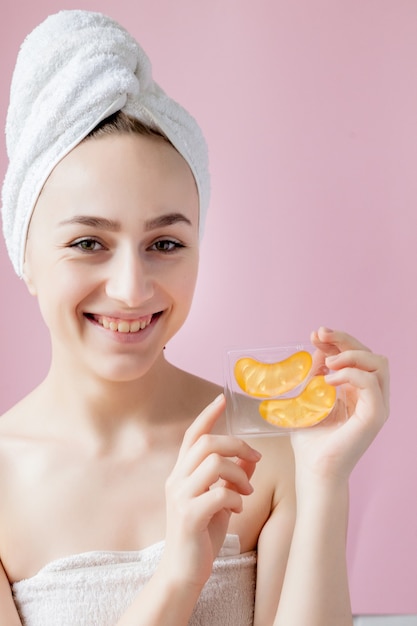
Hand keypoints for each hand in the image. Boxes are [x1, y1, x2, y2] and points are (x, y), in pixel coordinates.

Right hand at [160, 394, 260, 589]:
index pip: (193, 435)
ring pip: (213, 464)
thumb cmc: (201, 535)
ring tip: (247, 491)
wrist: (183, 572)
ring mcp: (180, 497)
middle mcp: (176, 480)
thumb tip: (250, 459)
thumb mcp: (220, 501)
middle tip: (255, 458)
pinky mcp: (188, 517)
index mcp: (181, 473)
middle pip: (206, 444)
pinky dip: (235, 498)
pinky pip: (219, 494)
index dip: (208, 415)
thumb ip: (232, 478)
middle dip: (236, 445)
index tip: (222, 399)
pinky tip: (238, 508)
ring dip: (239, 474)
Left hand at [290, 327, 388, 482]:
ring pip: (379, 364)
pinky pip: (371, 384)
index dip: (339, 340)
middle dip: (344, 339)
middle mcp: (371, 396)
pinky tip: (328, 380)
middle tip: (320, 335)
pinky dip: (350, 374)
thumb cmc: (310, 440)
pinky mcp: (375, 416)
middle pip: (370, 354)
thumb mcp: (307, 399)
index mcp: (358, 391)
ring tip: (328, 362)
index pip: (357, 356)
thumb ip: (314, 375)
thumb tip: (318, 350)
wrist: (314, 470)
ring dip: (352, 355)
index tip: (315, 334)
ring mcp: (376, 406)